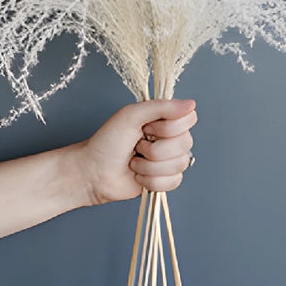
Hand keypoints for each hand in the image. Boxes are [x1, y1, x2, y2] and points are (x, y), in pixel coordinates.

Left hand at [78, 99, 196, 204]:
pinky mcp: (165, 180)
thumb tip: (191, 104)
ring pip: (179, 164)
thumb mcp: (131, 115)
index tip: (147, 127)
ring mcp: (168, 160)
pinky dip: (151, 180)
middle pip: (185, 143)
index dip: (168, 127)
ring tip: (134, 162)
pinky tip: (138, 175)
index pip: (188, 119)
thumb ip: (161, 107)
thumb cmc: (107, 142)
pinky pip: (173, 181)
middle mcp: (169, 138)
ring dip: (150, 166)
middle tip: (136, 146)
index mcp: (162, 119)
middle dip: (155, 149)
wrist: (93, 172)